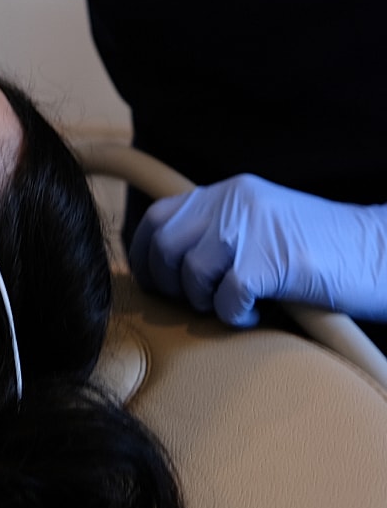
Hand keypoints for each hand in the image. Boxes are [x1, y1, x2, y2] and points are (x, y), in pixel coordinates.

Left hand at [129, 173, 386, 325]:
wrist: (379, 250)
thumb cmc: (320, 248)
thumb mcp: (259, 224)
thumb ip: (217, 230)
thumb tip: (166, 263)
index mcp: (226, 192)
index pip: (157, 217)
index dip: (143, 255)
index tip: (153, 283)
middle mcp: (232, 202)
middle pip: (164, 247)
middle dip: (170, 284)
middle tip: (197, 302)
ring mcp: (250, 229)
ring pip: (191, 273)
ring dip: (206, 302)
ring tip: (236, 306)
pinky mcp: (271, 262)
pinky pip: (226, 299)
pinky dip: (235, 316)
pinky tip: (256, 314)